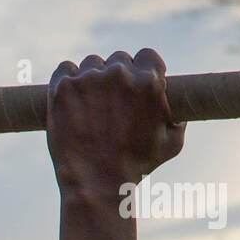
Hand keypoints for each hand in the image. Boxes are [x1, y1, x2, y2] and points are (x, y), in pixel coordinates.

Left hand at [47, 48, 185, 192]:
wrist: (96, 183)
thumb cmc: (136, 167)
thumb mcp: (172, 143)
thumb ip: (178, 116)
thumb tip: (178, 105)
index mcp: (148, 82)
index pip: (147, 56)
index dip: (143, 69)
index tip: (136, 82)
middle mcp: (118, 74)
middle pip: (119, 60)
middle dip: (117, 77)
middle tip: (111, 100)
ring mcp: (88, 80)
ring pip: (91, 64)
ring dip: (92, 78)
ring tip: (90, 104)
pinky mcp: (62, 88)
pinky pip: (64, 69)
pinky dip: (67, 79)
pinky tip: (70, 95)